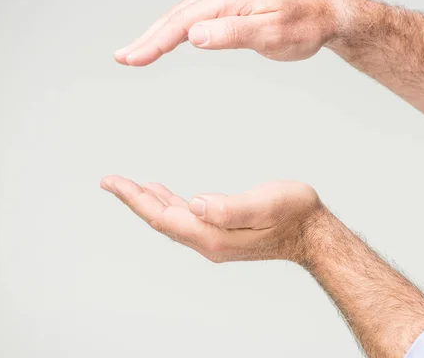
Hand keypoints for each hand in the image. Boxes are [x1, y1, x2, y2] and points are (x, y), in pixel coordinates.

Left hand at [100, 175, 324, 262]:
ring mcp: (215, 240)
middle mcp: (209, 242)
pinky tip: (166, 196)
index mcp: (214, 236)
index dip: (136, 199)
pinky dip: (170, 206)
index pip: (164, 218)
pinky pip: (186, 220)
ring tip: (130, 187)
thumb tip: (195, 203)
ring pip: (173, 221)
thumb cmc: (294, 213)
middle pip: (162, 220)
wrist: (312, 233)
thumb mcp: (266, 204)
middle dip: (135, 200)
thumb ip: (229, 208)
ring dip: (150, 203)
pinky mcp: (222, 234)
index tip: (112, 182)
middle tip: (110, 181)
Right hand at [114, 0, 344, 65]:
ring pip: (183, 15)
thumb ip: (232, 34)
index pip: (183, 22)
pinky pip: (197, 15)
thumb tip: (194, 36)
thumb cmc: (304, 26)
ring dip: (158, 34)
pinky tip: (168, 39)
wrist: (326, 13)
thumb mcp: (271, 34)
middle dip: (148, 38)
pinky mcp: (231, 2)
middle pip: (176, 16)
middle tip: (123, 58)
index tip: (133, 59)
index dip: (155, 42)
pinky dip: (177, 29)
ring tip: (136, 52)